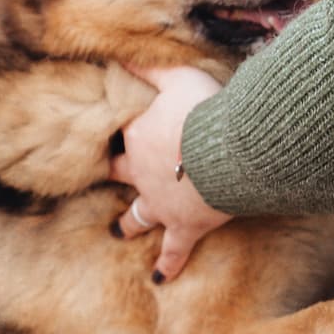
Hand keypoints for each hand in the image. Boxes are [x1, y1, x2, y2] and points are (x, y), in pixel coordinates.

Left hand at [110, 65, 230, 281]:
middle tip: (103, 179)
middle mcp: (143, 174)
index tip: (118, 135)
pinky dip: (166, 264)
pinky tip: (158, 278)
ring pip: (138, 217)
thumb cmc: (204, 110)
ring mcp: (161, 204)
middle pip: (121, 177)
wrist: (229, 151)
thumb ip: (150, 68)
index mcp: (139, 139)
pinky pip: (173, 251)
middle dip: (114, 179)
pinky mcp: (185, 226)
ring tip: (118, 232)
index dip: (121, 135)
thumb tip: (120, 56)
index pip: (123, 136)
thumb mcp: (176, 77)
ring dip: (128, 225)